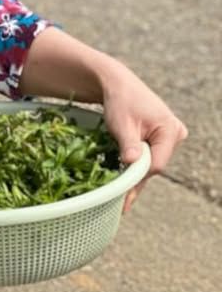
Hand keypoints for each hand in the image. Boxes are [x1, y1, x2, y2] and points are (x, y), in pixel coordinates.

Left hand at [100, 63, 187, 211]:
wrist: (117, 85)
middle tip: (121, 206)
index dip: (137, 177)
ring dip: (135, 177)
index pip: (156, 163)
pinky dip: (135, 168)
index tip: (122, 194)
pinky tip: (125, 187)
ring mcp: (169, 138)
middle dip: (136, 182)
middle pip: (154, 166)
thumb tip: (131, 163)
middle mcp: (174, 135)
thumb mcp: (122, 124)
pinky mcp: (160, 140)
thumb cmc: (120, 101)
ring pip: (151, 164)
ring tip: (122, 201)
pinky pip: (148, 158)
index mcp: (170, 130)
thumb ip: (129, 144)